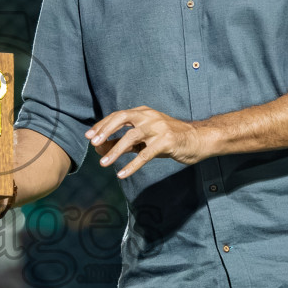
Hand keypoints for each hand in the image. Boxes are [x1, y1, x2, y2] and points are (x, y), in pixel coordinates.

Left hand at [86, 106, 209, 178]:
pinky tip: (122, 174)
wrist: (198, 140)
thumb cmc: (169, 140)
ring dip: (115, 150)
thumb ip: (125, 143)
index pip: (118, 116)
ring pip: (131, 136)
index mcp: (143, 113)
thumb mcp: (145, 139)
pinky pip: (145, 154)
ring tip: (103, 164)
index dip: (102, 125)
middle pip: (122, 118)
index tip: (89, 136)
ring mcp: (158, 128)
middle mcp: (149, 117)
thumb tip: (101, 149)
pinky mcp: (166, 141)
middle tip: (93, 143)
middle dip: (105, 130)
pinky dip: (132, 165)